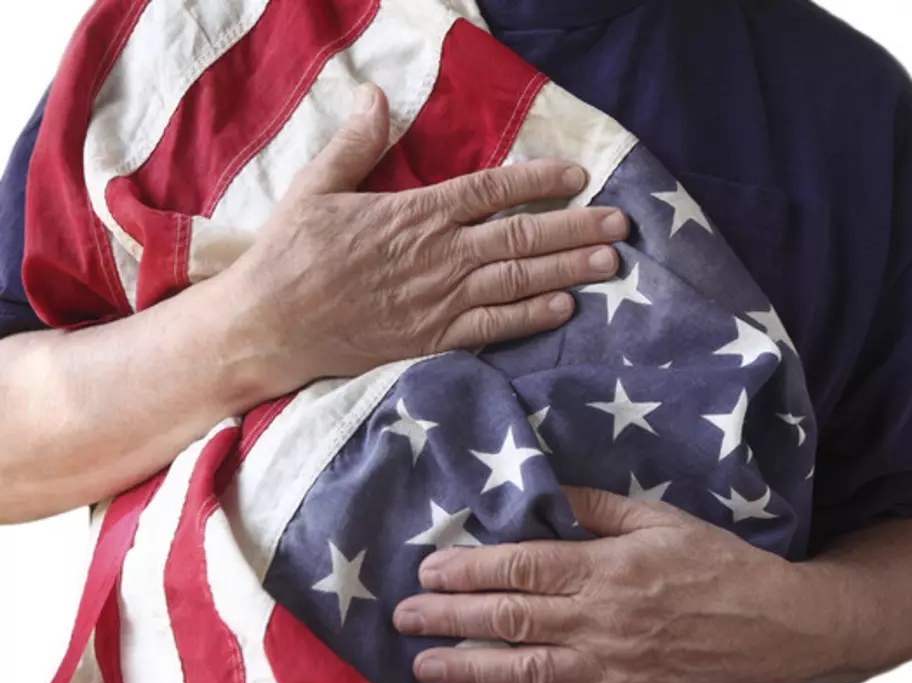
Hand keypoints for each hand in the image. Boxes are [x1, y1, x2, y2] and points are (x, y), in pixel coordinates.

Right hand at [227, 83, 626, 391]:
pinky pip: (493, 327)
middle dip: (576, 228)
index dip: (540, 181)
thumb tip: (374, 94)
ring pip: (518, 281)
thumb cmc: (291, 254)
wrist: (272, 325)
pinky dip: (531, 317)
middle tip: (620, 224)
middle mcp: (439, 255)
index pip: (492, 190)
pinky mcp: (433, 339)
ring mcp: (440, 300)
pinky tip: (565, 309)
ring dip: (568, 270)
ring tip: (609, 263)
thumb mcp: (316, 187)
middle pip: (522, 237)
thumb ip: (355, 144)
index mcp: (415, 214)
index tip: (577, 177)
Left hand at [393, 488, 827, 682]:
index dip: (471, 570)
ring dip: (469, 669)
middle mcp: (601, 619)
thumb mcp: (658, 517)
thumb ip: (596, 505)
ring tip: (423, 664)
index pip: (523, 568)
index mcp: (607, 567)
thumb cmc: (711, 561)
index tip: (429, 570)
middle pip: (513, 619)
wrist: (771, 624)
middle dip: (451, 618)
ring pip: (526, 670)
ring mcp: (611, 666)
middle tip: (403, 616)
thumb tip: (543, 493)